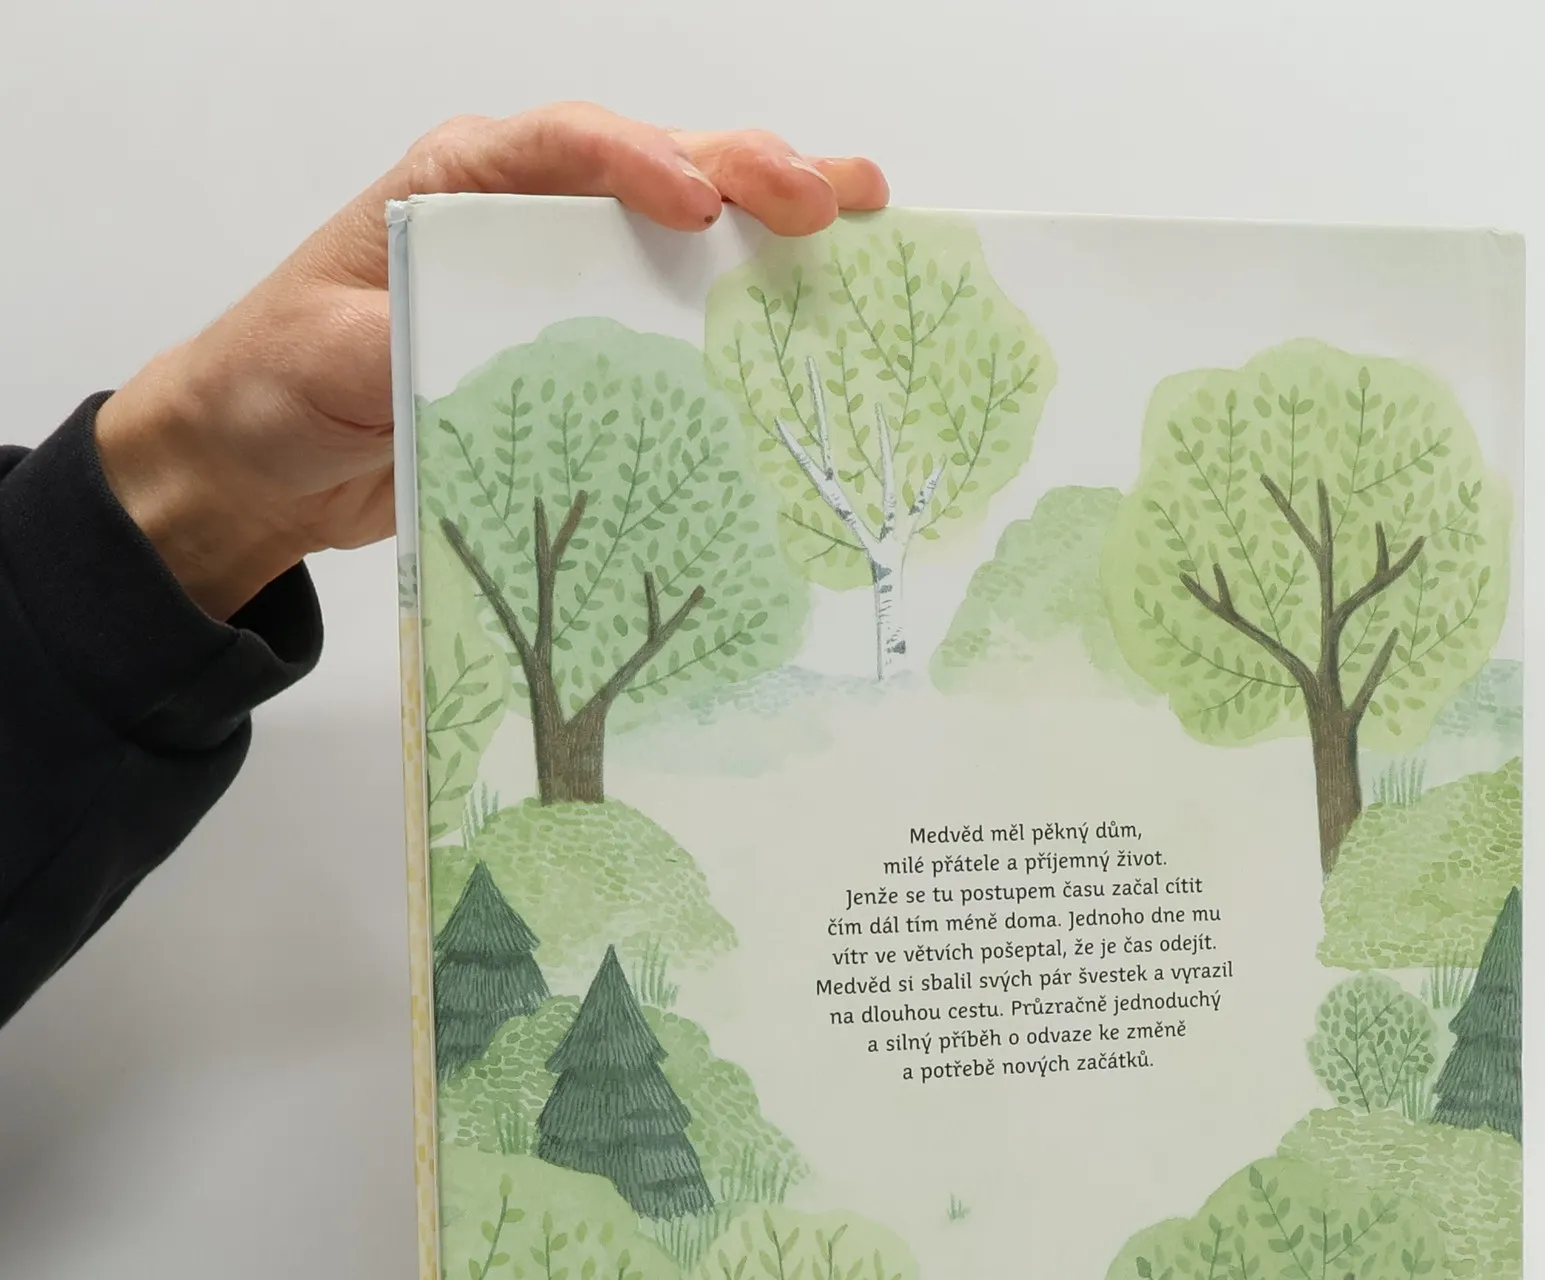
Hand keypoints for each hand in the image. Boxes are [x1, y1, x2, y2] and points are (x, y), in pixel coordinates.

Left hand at [94, 105, 886, 620]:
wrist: (269, 458)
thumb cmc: (283, 380)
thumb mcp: (327, 359)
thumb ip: (401, 344)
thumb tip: (480, 350)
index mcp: (459, 184)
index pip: (563, 147)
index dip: (639, 164)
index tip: (697, 207)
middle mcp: (526, 214)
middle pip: (655, 165)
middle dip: (749, 172)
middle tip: (831, 202)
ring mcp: (565, 275)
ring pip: (686, 227)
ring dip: (777, 219)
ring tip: (865, 219)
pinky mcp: (588, 341)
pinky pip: (678, 309)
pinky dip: (749, 303)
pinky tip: (813, 308)